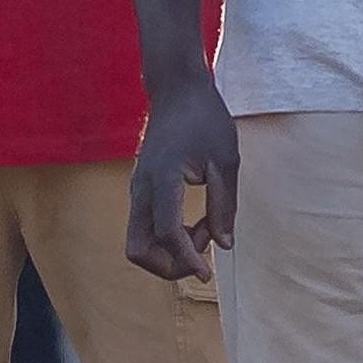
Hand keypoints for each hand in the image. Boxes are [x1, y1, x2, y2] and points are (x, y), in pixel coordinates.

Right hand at [125, 80, 238, 282]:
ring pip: (138, 242)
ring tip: (204, 230)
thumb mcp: (225, 161)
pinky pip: (146, 227)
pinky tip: (195, 221)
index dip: (187, 260)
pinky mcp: (141, 189)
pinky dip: (168, 237)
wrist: (177, 90)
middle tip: (202, 253)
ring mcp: (137, 189)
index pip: (168, 233)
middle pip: (137, 250)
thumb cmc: (204, 119)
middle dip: (168, 266)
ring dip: (170, 251)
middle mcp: (142, 188)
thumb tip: (224, 245)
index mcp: (163, 179)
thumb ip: (224, 205)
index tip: (209, 273)